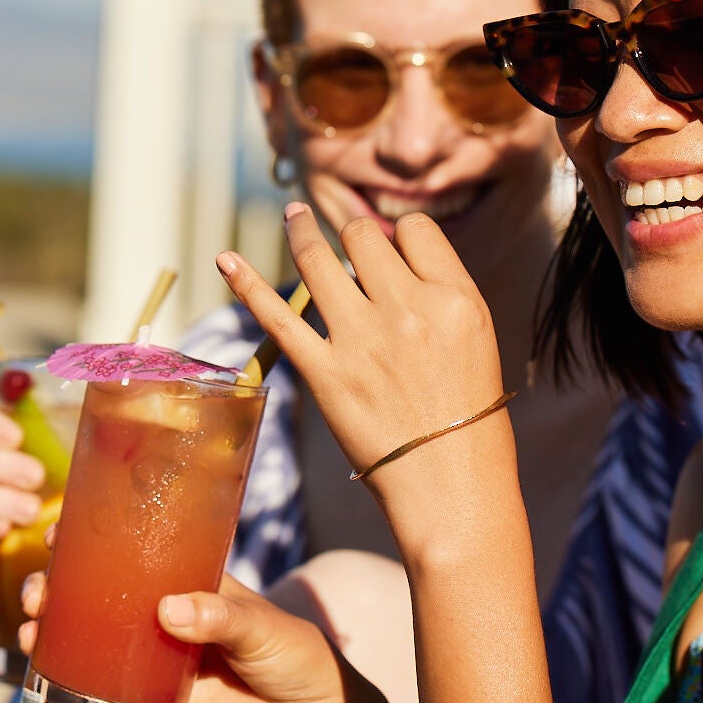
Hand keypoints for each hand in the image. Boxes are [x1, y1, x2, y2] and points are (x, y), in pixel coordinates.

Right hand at [17, 565, 348, 702]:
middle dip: (54, 587)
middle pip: (92, 595)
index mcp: (182, 582)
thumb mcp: (260, 625)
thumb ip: (220, 615)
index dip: (88, 539)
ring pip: (85, 642)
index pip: (128, 550)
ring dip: (48, 632)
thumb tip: (169, 611)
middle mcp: (156, 617)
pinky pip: (98, 701)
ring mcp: (147, 661)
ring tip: (33, 627)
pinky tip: (39, 681)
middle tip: (39, 590)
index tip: (57, 530)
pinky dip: (66, 693)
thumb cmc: (292, 655)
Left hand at [216, 202, 504, 483]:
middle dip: (353, 237)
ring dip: (300, 231)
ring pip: (318, 259)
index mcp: (454, 297)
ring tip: (293, 216)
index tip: (391, 253)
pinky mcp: (325, 374)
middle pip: (363, 237)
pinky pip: (277, 316)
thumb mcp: (476, 339)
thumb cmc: (469, 417)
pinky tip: (225, 260)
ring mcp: (361, 340)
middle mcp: (407, 309)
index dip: (397, 236)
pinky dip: (246, 284)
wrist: (451, 485)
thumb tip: (393, 261)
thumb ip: (438, 295)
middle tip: (348, 250)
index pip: (414, 230)